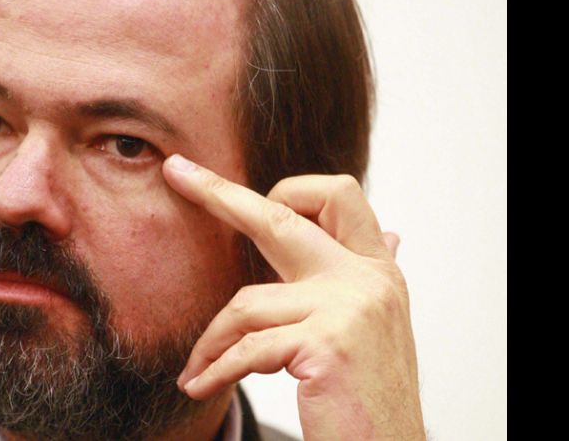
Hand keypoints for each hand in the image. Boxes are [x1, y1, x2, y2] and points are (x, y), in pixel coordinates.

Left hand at [162, 154, 424, 440]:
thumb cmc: (370, 396)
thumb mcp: (376, 327)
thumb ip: (368, 279)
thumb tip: (392, 233)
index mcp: (377, 270)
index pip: (336, 196)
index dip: (290, 188)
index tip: (243, 193)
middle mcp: (368, 279)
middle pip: (280, 216)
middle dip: (221, 193)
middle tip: (179, 173)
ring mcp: (350, 307)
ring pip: (246, 303)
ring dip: (211, 341)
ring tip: (198, 369)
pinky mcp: (328, 344)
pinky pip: (247, 348)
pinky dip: (216, 368)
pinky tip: (199, 385)